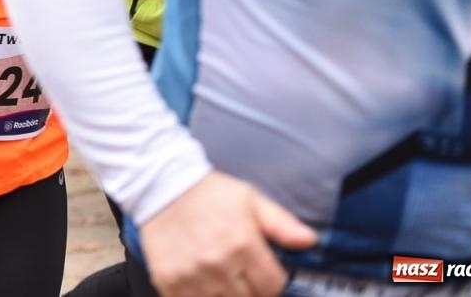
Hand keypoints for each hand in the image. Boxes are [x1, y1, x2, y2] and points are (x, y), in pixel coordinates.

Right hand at [139, 171, 316, 296]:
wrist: (160, 184)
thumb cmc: (209, 193)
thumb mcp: (250, 200)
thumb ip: (282, 224)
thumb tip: (310, 241)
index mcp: (243, 244)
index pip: (272, 286)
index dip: (271, 281)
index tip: (263, 273)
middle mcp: (218, 263)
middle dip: (251, 290)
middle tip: (241, 275)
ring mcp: (192, 275)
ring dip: (226, 295)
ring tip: (222, 278)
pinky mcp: (169, 281)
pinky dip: (200, 296)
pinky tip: (201, 283)